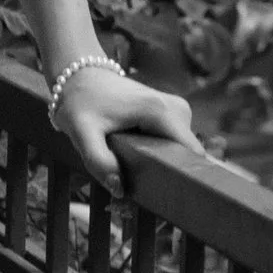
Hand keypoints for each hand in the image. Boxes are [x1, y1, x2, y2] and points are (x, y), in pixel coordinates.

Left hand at [53, 59, 203, 189]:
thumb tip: (120, 190)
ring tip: (130, 167)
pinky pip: (175, 144)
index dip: (181, 177)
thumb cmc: (81, 103)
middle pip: (186, 156)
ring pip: (180, 152)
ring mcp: (179, 110)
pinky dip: (159, 154)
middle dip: (164, 174)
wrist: (81, 76)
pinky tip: (136, 157)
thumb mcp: (81, 133)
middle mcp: (178, 109)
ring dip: (160, 164)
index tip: (164, 196)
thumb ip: (99, 162)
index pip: (191, 155)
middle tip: (134, 186)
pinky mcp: (175, 114)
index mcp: (161, 112)